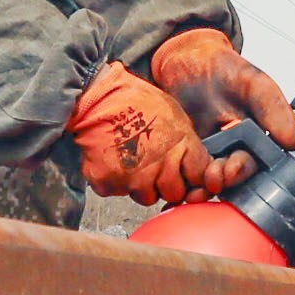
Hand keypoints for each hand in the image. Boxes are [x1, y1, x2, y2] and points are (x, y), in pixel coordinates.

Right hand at [69, 62, 213, 204]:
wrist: (96, 98)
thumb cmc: (133, 99)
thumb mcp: (172, 113)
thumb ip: (185, 141)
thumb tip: (192, 158)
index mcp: (181, 146)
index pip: (199, 177)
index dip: (191, 176)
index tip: (184, 172)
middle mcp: (160, 165)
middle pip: (173, 194)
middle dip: (165, 184)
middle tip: (153, 167)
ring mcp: (134, 177)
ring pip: (146, 197)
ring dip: (140, 185)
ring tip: (130, 160)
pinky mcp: (109, 183)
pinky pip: (117, 192)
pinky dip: (114, 181)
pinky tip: (112, 160)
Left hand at [148, 28, 294, 188]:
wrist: (183, 61)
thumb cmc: (220, 67)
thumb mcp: (252, 82)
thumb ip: (274, 109)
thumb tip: (292, 142)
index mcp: (259, 137)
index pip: (259, 164)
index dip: (246, 171)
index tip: (234, 168)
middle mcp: (237, 149)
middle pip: (235, 178)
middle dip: (225, 180)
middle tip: (213, 175)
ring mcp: (212, 154)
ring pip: (212, 181)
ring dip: (205, 187)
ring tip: (195, 185)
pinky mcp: (189, 155)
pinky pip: (190, 177)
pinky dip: (186, 184)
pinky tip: (181, 186)